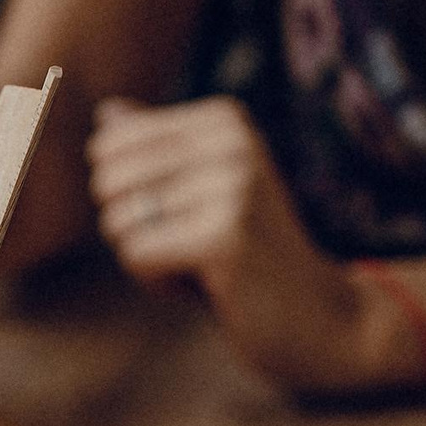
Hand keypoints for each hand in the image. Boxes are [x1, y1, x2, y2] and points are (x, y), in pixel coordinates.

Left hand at [88, 96, 381, 394]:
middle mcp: (231, 140)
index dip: (126, 194)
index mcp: (223, 121)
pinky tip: (208, 283)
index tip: (183, 212)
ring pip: (118, 222)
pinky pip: (136, 255)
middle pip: (107, 182)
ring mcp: (232, 185)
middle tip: (190, 244)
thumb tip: (106, 112)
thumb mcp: (199, 192)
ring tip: (204, 264)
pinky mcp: (224, 235)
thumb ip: (156, 151)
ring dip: (147, 258)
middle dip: (130, 227)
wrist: (319, 312)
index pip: (109, 144)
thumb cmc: (245, 253)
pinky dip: (158, 282)